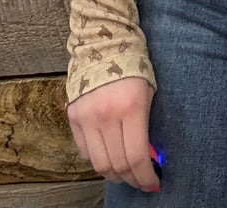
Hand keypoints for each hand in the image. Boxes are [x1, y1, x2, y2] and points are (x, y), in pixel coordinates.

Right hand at [67, 76, 159, 190]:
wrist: (104, 43)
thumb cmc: (133, 66)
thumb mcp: (148, 93)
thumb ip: (145, 126)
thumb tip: (146, 158)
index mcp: (130, 108)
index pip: (135, 157)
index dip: (145, 177)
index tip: (153, 184)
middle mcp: (106, 115)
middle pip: (117, 165)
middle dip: (131, 179)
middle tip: (140, 180)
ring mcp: (87, 117)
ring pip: (98, 163)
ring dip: (113, 174)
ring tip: (124, 173)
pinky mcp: (73, 116)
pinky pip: (84, 150)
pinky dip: (97, 159)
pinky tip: (108, 155)